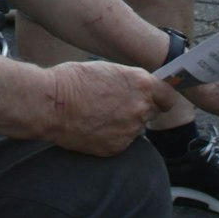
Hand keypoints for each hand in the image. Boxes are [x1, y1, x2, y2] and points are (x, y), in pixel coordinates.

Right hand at [40, 61, 178, 156]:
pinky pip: (121, 141)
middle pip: (152, 111)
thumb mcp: (108, 69)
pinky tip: (93, 126)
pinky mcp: (116, 147)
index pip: (168, 95)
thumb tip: (139, 88)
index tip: (155, 97)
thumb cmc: (73, 80)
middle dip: (139, 108)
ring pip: (135, 127)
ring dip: (124, 122)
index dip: (160, 96)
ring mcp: (130, 131)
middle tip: (116, 104)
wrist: (50, 104)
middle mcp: (140, 108)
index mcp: (141, 83)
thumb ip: (130, 81)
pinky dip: (111, 136)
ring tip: (99, 114)